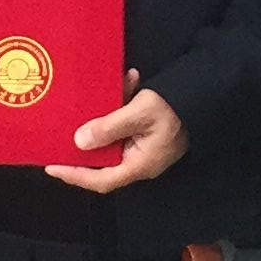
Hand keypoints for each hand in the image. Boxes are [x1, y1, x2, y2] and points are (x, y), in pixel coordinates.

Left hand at [45, 71, 187, 193]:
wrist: (208, 93)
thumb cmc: (174, 107)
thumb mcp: (139, 114)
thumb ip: (109, 128)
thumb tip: (79, 142)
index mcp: (139, 164)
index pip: (101, 180)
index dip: (75, 176)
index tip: (52, 166)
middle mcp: (140, 160)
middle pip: (103, 159)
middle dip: (85, 141)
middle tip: (62, 131)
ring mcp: (145, 147)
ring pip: (114, 136)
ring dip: (107, 114)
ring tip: (105, 91)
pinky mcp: (148, 132)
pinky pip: (127, 123)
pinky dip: (123, 103)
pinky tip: (128, 80)